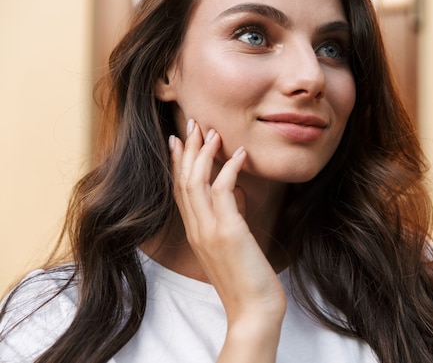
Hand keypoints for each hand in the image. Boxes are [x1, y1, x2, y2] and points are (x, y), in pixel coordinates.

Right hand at [169, 119, 285, 361]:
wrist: (253, 310)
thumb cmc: (248, 279)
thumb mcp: (235, 243)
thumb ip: (231, 217)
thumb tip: (238, 193)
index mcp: (196, 232)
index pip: (181, 190)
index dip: (178, 163)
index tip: (179, 139)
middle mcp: (197, 229)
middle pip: (183, 181)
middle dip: (187, 149)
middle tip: (192, 123)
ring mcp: (209, 231)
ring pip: (196, 182)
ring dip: (203, 153)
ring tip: (212, 131)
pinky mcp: (227, 232)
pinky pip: (224, 191)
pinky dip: (229, 169)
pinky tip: (239, 154)